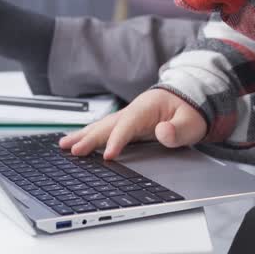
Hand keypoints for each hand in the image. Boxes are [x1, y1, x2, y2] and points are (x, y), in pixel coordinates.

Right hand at [58, 88, 206, 159]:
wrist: (189, 98)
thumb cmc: (190, 110)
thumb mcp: (191, 121)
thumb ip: (178, 129)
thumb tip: (162, 132)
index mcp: (147, 107)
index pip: (128, 125)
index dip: (117, 140)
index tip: (108, 155)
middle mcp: (133, 110)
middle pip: (108, 124)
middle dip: (90, 138)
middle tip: (73, 150)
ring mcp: (128, 117)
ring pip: (102, 126)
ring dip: (83, 136)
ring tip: (64, 146)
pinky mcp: (127, 124)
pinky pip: (105, 130)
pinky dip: (90, 136)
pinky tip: (78, 143)